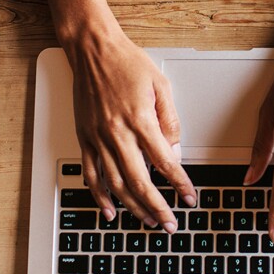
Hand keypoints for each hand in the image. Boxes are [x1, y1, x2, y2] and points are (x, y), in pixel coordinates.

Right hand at [62, 22, 195, 232]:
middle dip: (157, 207)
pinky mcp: (84, 138)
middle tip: (170, 223)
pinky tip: (110, 210)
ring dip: (133, 206)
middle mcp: (117, 133)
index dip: (179, 184)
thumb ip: (170, 121)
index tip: (189, 199)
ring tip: (148, 220)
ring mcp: (97, 138)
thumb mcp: (161, 86)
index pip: (164, 162)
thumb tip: (175, 152)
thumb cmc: (127, 63)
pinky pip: (90, 173)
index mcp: (140, 120)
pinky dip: (100, 196)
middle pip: (140, 181)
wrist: (92, 49)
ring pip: (115, 183)